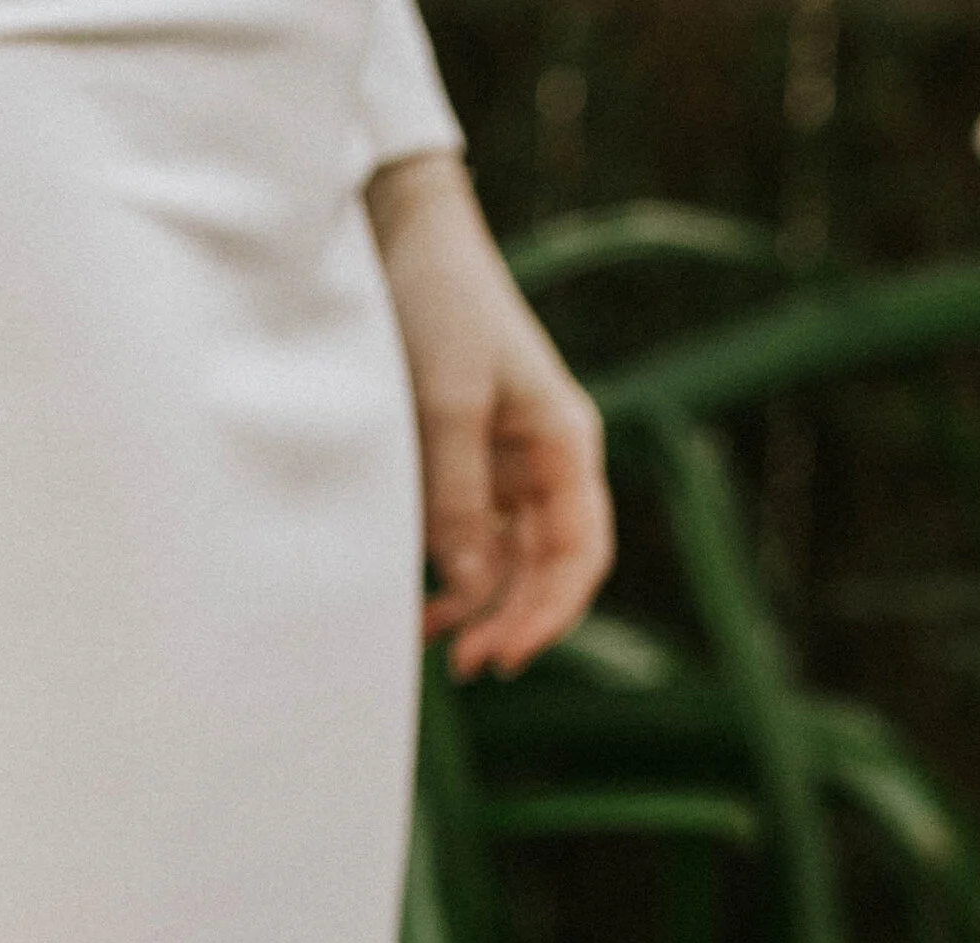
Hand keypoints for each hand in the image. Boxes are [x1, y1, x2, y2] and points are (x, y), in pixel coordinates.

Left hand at [367, 153, 613, 676]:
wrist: (399, 240)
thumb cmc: (438, 308)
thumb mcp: (446, 406)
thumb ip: (458, 498)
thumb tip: (473, 587)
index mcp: (564, 443)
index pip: (580, 553)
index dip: (550, 614)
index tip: (504, 655)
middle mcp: (542, 463)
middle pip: (545, 570)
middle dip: (510, 622)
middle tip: (463, 666)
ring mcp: (503, 467)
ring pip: (506, 565)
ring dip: (476, 610)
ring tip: (431, 646)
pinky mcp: (461, 466)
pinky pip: (468, 541)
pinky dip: (448, 579)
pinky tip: (419, 608)